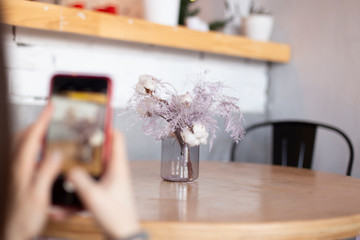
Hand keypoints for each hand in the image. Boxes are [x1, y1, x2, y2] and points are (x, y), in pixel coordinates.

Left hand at [6, 104, 62, 239]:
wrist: (14, 231)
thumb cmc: (24, 217)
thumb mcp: (39, 195)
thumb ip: (46, 172)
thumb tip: (54, 153)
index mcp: (21, 167)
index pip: (31, 137)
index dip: (41, 120)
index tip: (50, 108)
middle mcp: (17, 166)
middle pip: (23, 136)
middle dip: (37, 123)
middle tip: (50, 116)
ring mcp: (17, 171)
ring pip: (22, 144)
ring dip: (35, 133)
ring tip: (48, 129)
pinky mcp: (19, 176)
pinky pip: (26, 154)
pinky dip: (35, 145)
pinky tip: (44, 151)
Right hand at [67, 131, 140, 238]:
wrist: (123, 236)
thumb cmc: (118, 218)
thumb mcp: (95, 198)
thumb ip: (80, 182)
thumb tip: (69, 169)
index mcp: (118, 168)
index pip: (117, 138)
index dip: (107, 127)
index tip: (94, 120)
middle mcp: (115, 172)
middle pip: (102, 150)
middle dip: (87, 145)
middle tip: (74, 140)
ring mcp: (109, 182)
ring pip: (94, 167)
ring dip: (81, 167)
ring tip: (67, 164)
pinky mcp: (104, 192)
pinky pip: (89, 185)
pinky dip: (79, 188)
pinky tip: (64, 203)